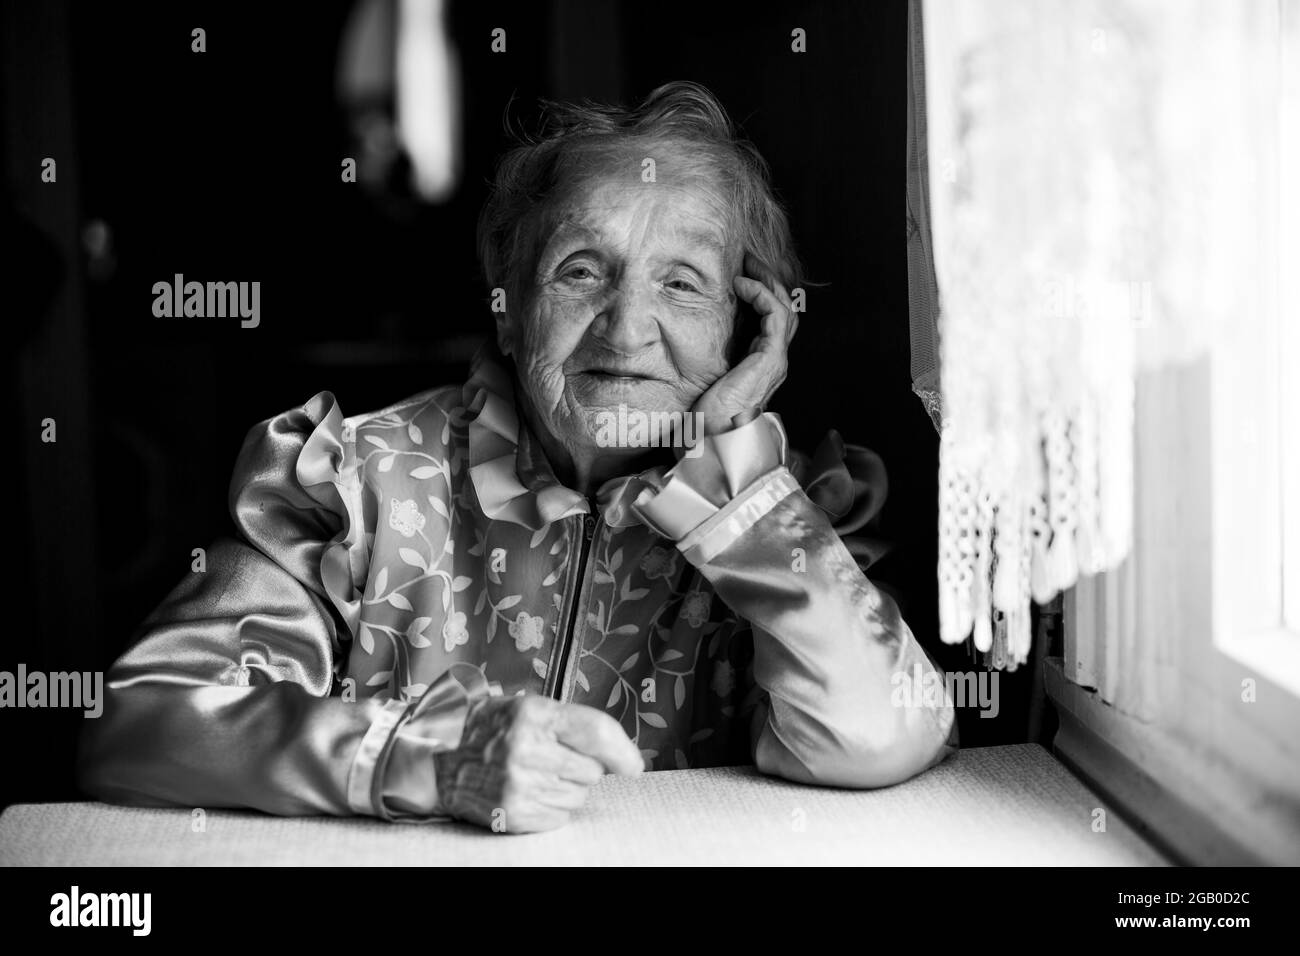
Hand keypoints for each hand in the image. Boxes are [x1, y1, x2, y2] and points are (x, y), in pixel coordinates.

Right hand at [432, 693, 642, 832]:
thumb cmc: (489, 729)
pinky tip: (529, 791)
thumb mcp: (527, 707)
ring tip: (536, 773)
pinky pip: (560, 816)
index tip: (633, 765)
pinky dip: (551, 807)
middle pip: (591, 769)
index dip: (622, 751)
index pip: (595, 732)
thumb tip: (622, 756)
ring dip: (566, 787)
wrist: (437, 757)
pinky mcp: (512, 812)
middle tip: (553, 757)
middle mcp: (526, 749)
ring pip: (578, 795)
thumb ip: (572, 724)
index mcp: (533, 714)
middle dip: (581, 765)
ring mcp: (518, 784)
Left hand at [691, 253, 798, 434]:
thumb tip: (681, 336)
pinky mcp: (770, 360)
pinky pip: (775, 316)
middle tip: (748, 259)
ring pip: (785, 308)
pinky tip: (742, 285)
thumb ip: (706, 359)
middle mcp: (773, 362)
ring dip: (767, 281)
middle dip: (768, 281)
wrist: (710, 443)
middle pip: (783, 310)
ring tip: (748, 264)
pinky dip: (762, 295)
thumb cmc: (702, 419)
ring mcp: (775, 361)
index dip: (761, 294)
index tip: (740, 273)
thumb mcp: (704, 380)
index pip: (772, 321)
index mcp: (760, 366)